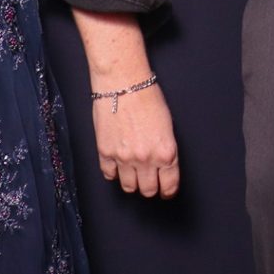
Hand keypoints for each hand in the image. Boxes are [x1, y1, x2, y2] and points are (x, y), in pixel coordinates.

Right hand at [91, 78, 179, 197]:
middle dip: (150, 187)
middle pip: (148, 190)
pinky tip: (117, 164)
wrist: (123, 84)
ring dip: (132, 182)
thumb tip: (163, 162)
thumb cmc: (147, 97)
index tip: (166, 190)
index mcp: (166, 152)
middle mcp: (146, 159)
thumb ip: (165, 148)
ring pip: (129, 187)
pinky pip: (109, 175)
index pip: (169, 185)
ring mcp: (124, 158)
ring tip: (133, 173)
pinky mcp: (105, 153)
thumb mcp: (167, 125)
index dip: (168, 190)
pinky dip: (114, 172)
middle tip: (150, 180)